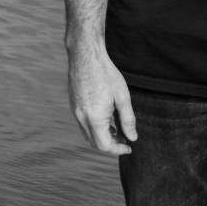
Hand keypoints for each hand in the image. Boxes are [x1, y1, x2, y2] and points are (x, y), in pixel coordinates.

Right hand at [68, 40, 135, 155]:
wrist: (85, 55)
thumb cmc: (106, 74)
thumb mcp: (123, 98)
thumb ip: (128, 120)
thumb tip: (132, 137)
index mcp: (94, 118)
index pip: (104, 146)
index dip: (118, 150)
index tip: (129, 147)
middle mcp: (81, 117)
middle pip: (94, 143)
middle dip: (110, 145)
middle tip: (124, 139)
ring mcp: (75, 111)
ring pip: (87, 134)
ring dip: (101, 137)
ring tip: (116, 130)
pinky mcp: (73, 104)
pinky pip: (83, 124)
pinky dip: (94, 128)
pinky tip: (105, 118)